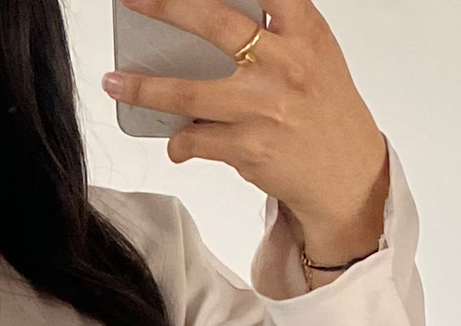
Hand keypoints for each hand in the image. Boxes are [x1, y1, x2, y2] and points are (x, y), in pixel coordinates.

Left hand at [103, 0, 388, 266]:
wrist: (346, 174)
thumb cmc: (324, 108)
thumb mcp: (315, 52)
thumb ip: (277, 26)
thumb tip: (210, 15)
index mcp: (304, 31)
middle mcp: (285, 64)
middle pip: (216, 24)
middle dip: (168, 7)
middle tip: (133, 1)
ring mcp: (265, 108)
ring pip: (190, 93)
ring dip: (145, 89)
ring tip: (115, 83)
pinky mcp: (250, 149)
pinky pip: (196, 140)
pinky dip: (179, 142)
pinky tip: (175, 143)